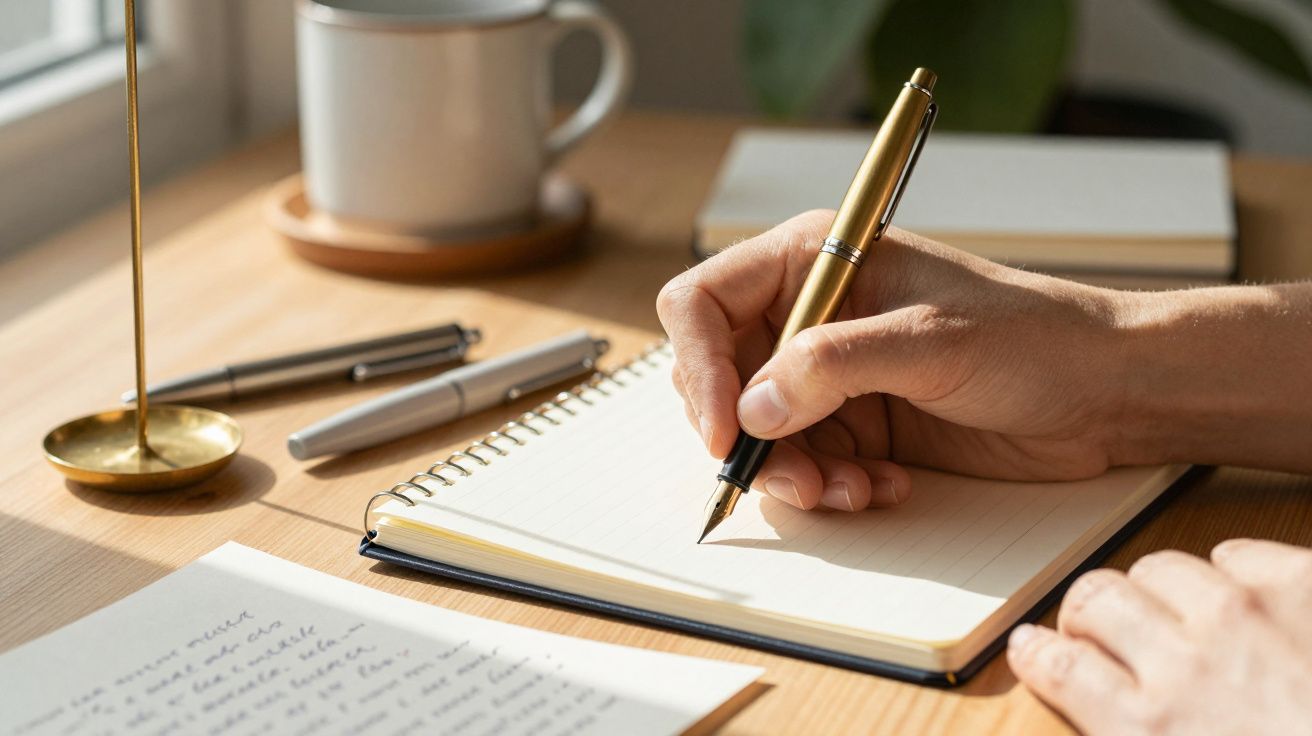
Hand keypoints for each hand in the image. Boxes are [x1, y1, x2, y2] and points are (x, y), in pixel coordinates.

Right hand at [657, 210, 1133, 510]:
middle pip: (720, 377)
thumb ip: (832, 365)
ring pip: (758, 433)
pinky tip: (880, 486)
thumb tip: (752, 407)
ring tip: (849, 490)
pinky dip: (829, 485)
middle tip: (793, 476)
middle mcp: (809, 314)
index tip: (727, 428)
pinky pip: (804, 462)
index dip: (700, 366)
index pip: (703, 302)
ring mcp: (829, 373)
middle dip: (747, 436)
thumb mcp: (930, 342)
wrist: (1103, 392)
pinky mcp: (854, 421)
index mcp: (814, 260)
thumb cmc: (1033, 337)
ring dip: (793, 473)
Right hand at [1008, 540, 1311, 734]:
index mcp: (1146, 729)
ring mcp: (1247, 616)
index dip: (1035, 651)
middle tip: (1102, 631)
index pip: (1053, 663)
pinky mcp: (1305, 587)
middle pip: (1094, 598)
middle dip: (1089, 613)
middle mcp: (1184, 661)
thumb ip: (1136, 735)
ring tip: (1178, 613)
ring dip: (1157, 590)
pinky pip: (1237, 553)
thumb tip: (1116, 716)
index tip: (1036, 649)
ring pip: (1159, 566)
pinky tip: (1244, 598)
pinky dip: (1233, 572)